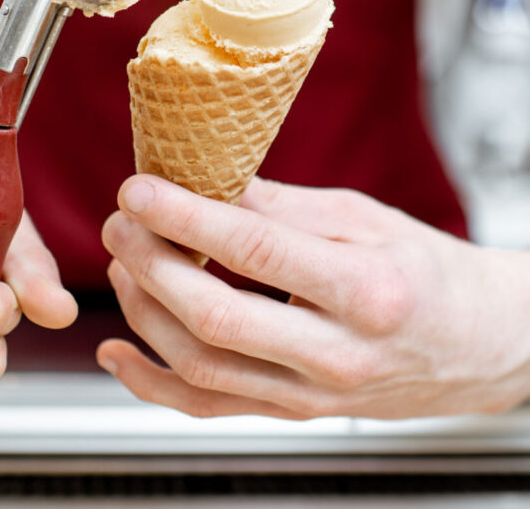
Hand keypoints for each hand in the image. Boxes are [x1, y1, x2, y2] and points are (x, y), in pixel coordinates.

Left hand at [98, 174, 529, 420]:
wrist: (481, 344)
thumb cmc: (427, 271)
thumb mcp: (364, 218)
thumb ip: (281, 207)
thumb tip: (204, 181)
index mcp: (366, 289)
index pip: (255, 250)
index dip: (185, 217)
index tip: (139, 188)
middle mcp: (339, 354)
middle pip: (216, 317)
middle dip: (151, 263)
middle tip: (119, 223)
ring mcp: (315, 396)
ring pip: (203, 368)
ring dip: (144, 312)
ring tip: (123, 262)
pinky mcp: (296, 415)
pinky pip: (210, 410)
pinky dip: (153, 385)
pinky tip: (116, 352)